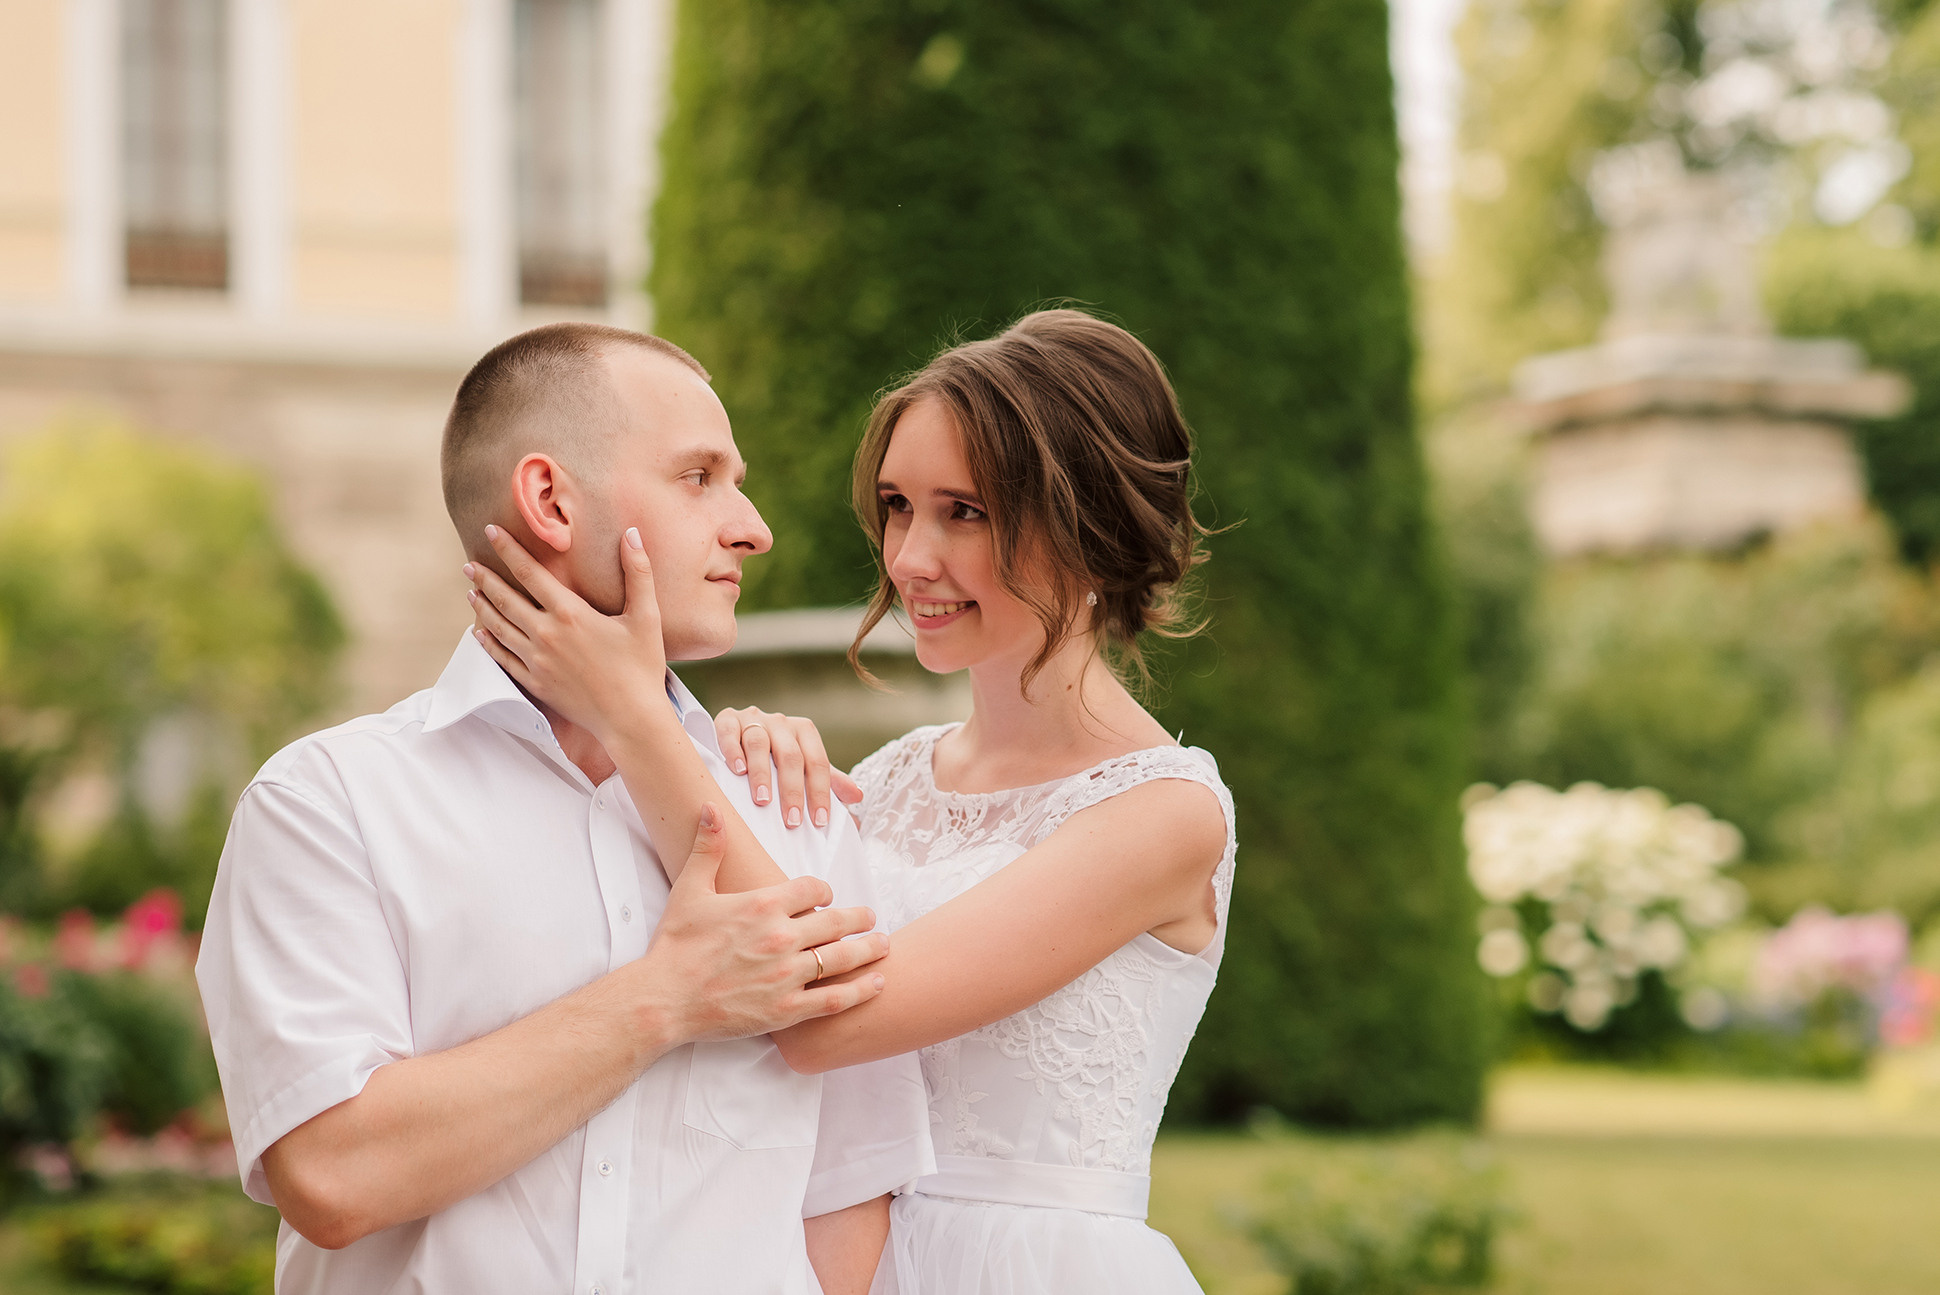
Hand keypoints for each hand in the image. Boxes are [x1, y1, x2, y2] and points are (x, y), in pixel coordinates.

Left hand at [467, 524, 666, 743]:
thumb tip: (633, 533)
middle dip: (485, 578)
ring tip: (471, 591)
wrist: (631, 720)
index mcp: (570, 613)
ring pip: (499, 627)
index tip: (490, 532)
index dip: (508, 550)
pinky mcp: (536, 683)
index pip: (530, 573)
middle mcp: (546, 634)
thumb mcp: (646, 616)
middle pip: (506, 599)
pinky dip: (488, 642)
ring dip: (482, 607)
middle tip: (470, 564)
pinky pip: (503, 658)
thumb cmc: (642, 668)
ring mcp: (537, 661)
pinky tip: (480, 633)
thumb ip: (639, 572)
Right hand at [638, 804, 887, 1041]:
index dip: (824, 891)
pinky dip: (861, 990)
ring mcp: (787, 974)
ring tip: (883, 944)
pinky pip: (834, 998)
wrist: (662, 999)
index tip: (826, 896)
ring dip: (869, 949)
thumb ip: (707, 847)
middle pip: (837, 921)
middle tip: (870, 917)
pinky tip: (878, 982)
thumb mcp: (689, 889)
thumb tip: (710, 808)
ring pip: (843, 957)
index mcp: (763, 904)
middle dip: (857, 917)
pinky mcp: (787, 1009)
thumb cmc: (674, 945)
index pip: (813, 888)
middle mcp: (781, 936)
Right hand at [715, 707, 863, 829]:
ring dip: (762, 773)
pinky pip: (730, 731)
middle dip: (793, 790)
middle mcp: (781, 722)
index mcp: (804, 731)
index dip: (821, 792)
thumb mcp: (804, 766)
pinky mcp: (727, 719)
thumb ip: (829, 780)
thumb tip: (857, 797)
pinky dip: (733, 750)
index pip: (818, 763)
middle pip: (791, 755)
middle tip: (793, 821)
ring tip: (763, 801)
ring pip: (759, 743)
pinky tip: (736, 771)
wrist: (738, 732)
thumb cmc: (775, 756)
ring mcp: (753, 718)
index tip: (820, 821)